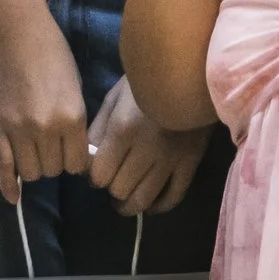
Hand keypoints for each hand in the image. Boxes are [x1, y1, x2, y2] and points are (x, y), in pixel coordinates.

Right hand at [0, 13, 88, 204]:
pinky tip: (13, 197)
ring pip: (30, 173)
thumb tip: (76, 152)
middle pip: (53, 170)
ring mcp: (18, 130)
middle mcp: (45, 128)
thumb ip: (75, 122)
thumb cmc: (54, 55)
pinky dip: (8, 185)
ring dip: (34, 166)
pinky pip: (2, 167)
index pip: (77, 164)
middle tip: (53, 145)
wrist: (18, 34)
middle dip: (55, 161)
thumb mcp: (76, 88)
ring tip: (35, 150)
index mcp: (71, 116)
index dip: (75, 160)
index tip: (72, 151)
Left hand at [86, 75, 210, 215]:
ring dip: (129, 203)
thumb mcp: (115, 98)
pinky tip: (149, 203)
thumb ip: (98, 130)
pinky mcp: (190, 163)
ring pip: (143, 199)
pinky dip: (158, 206)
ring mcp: (171, 158)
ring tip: (124, 198)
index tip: (97, 171)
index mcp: (124, 129)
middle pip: (119, 189)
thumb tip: (87, 162)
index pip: (100, 174)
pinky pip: (173, 197)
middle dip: (111, 187)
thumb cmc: (146, 83)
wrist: (191, 73)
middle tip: (113, 179)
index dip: (94, 176)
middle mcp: (147, 149)